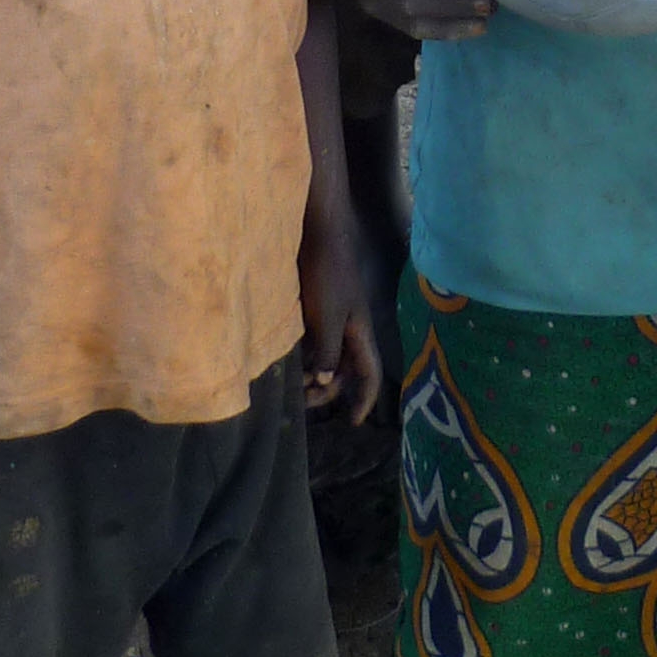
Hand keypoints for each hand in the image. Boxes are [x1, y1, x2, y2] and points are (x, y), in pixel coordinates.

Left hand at [299, 215, 385, 415]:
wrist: (318, 233)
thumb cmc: (328, 274)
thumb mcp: (328, 316)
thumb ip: (328, 350)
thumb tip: (325, 380)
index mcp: (360, 333)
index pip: (369, 374)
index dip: (364, 400)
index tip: (352, 423)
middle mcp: (350, 329)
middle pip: (344, 370)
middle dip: (327, 390)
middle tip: (301, 400)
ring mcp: (333, 318)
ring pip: (326, 357)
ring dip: (312, 374)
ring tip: (290, 383)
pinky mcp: (317, 307)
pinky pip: (313, 341)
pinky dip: (304, 355)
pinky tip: (286, 360)